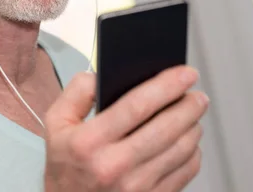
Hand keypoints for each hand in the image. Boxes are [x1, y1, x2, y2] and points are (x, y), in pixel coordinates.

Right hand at [43, 66, 207, 191]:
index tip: (185, 73)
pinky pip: (186, 171)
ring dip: (193, 126)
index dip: (166, 86)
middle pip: (166, 128)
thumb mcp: (56, 123)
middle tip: (197, 94)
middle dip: (189, 105)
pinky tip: (187, 140)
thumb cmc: (66, 162)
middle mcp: (114, 166)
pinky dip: (193, 151)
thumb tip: (102, 76)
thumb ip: (76, 92)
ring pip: (182, 149)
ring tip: (192, 113)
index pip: (136, 106)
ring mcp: (136, 188)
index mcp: (89, 142)